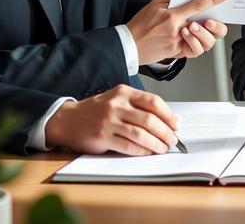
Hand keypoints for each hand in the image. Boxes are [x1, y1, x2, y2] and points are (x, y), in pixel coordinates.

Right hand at [45, 85, 179, 154]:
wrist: (67, 119)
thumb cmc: (96, 111)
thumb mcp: (116, 99)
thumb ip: (137, 106)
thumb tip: (165, 121)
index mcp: (123, 92)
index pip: (153, 101)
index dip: (169, 114)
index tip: (177, 124)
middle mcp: (117, 105)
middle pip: (150, 119)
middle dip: (166, 132)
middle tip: (173, 140)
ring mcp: (109, 121)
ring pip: (141, 134)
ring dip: (156, 144)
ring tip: (163, 148)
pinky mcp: (102, 137)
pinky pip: (128, 146)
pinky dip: (142, 151)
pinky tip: (147, 152)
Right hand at [126, 0, 227, 64]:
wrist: (129, 46)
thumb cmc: (140, 24)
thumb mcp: (153, 4)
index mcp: (172, 16)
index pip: (197, 5)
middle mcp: (177, 30)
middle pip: (205, 27)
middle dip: (213, 25)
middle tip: (210, 21)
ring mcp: (178, 43)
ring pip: (202, 43)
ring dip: (203, 36)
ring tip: (195, 29)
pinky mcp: (177, 53)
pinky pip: (194, 51)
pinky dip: (194, 44)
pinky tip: (189, 38)